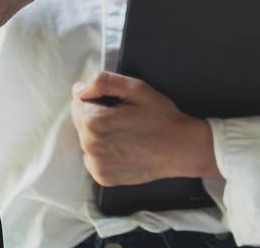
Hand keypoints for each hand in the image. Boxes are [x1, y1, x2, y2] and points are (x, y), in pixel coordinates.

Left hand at [71, 72, 219, 185]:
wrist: (181, 148)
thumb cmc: (161, 116)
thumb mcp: (137, 88)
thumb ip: (103, 82)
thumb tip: (79, 89)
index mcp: (95, 122)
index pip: (78, 102)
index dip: (98, 99)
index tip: (117, 104)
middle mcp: (90, 147)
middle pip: (81, 122)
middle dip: (97, 116)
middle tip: (125, 117)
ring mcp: (96, 165)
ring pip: (87, 141)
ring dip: (100, 135)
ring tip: (126, 133)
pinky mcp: (103, 178)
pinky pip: (94, 159)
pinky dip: (105, 152)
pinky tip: (125, 148)